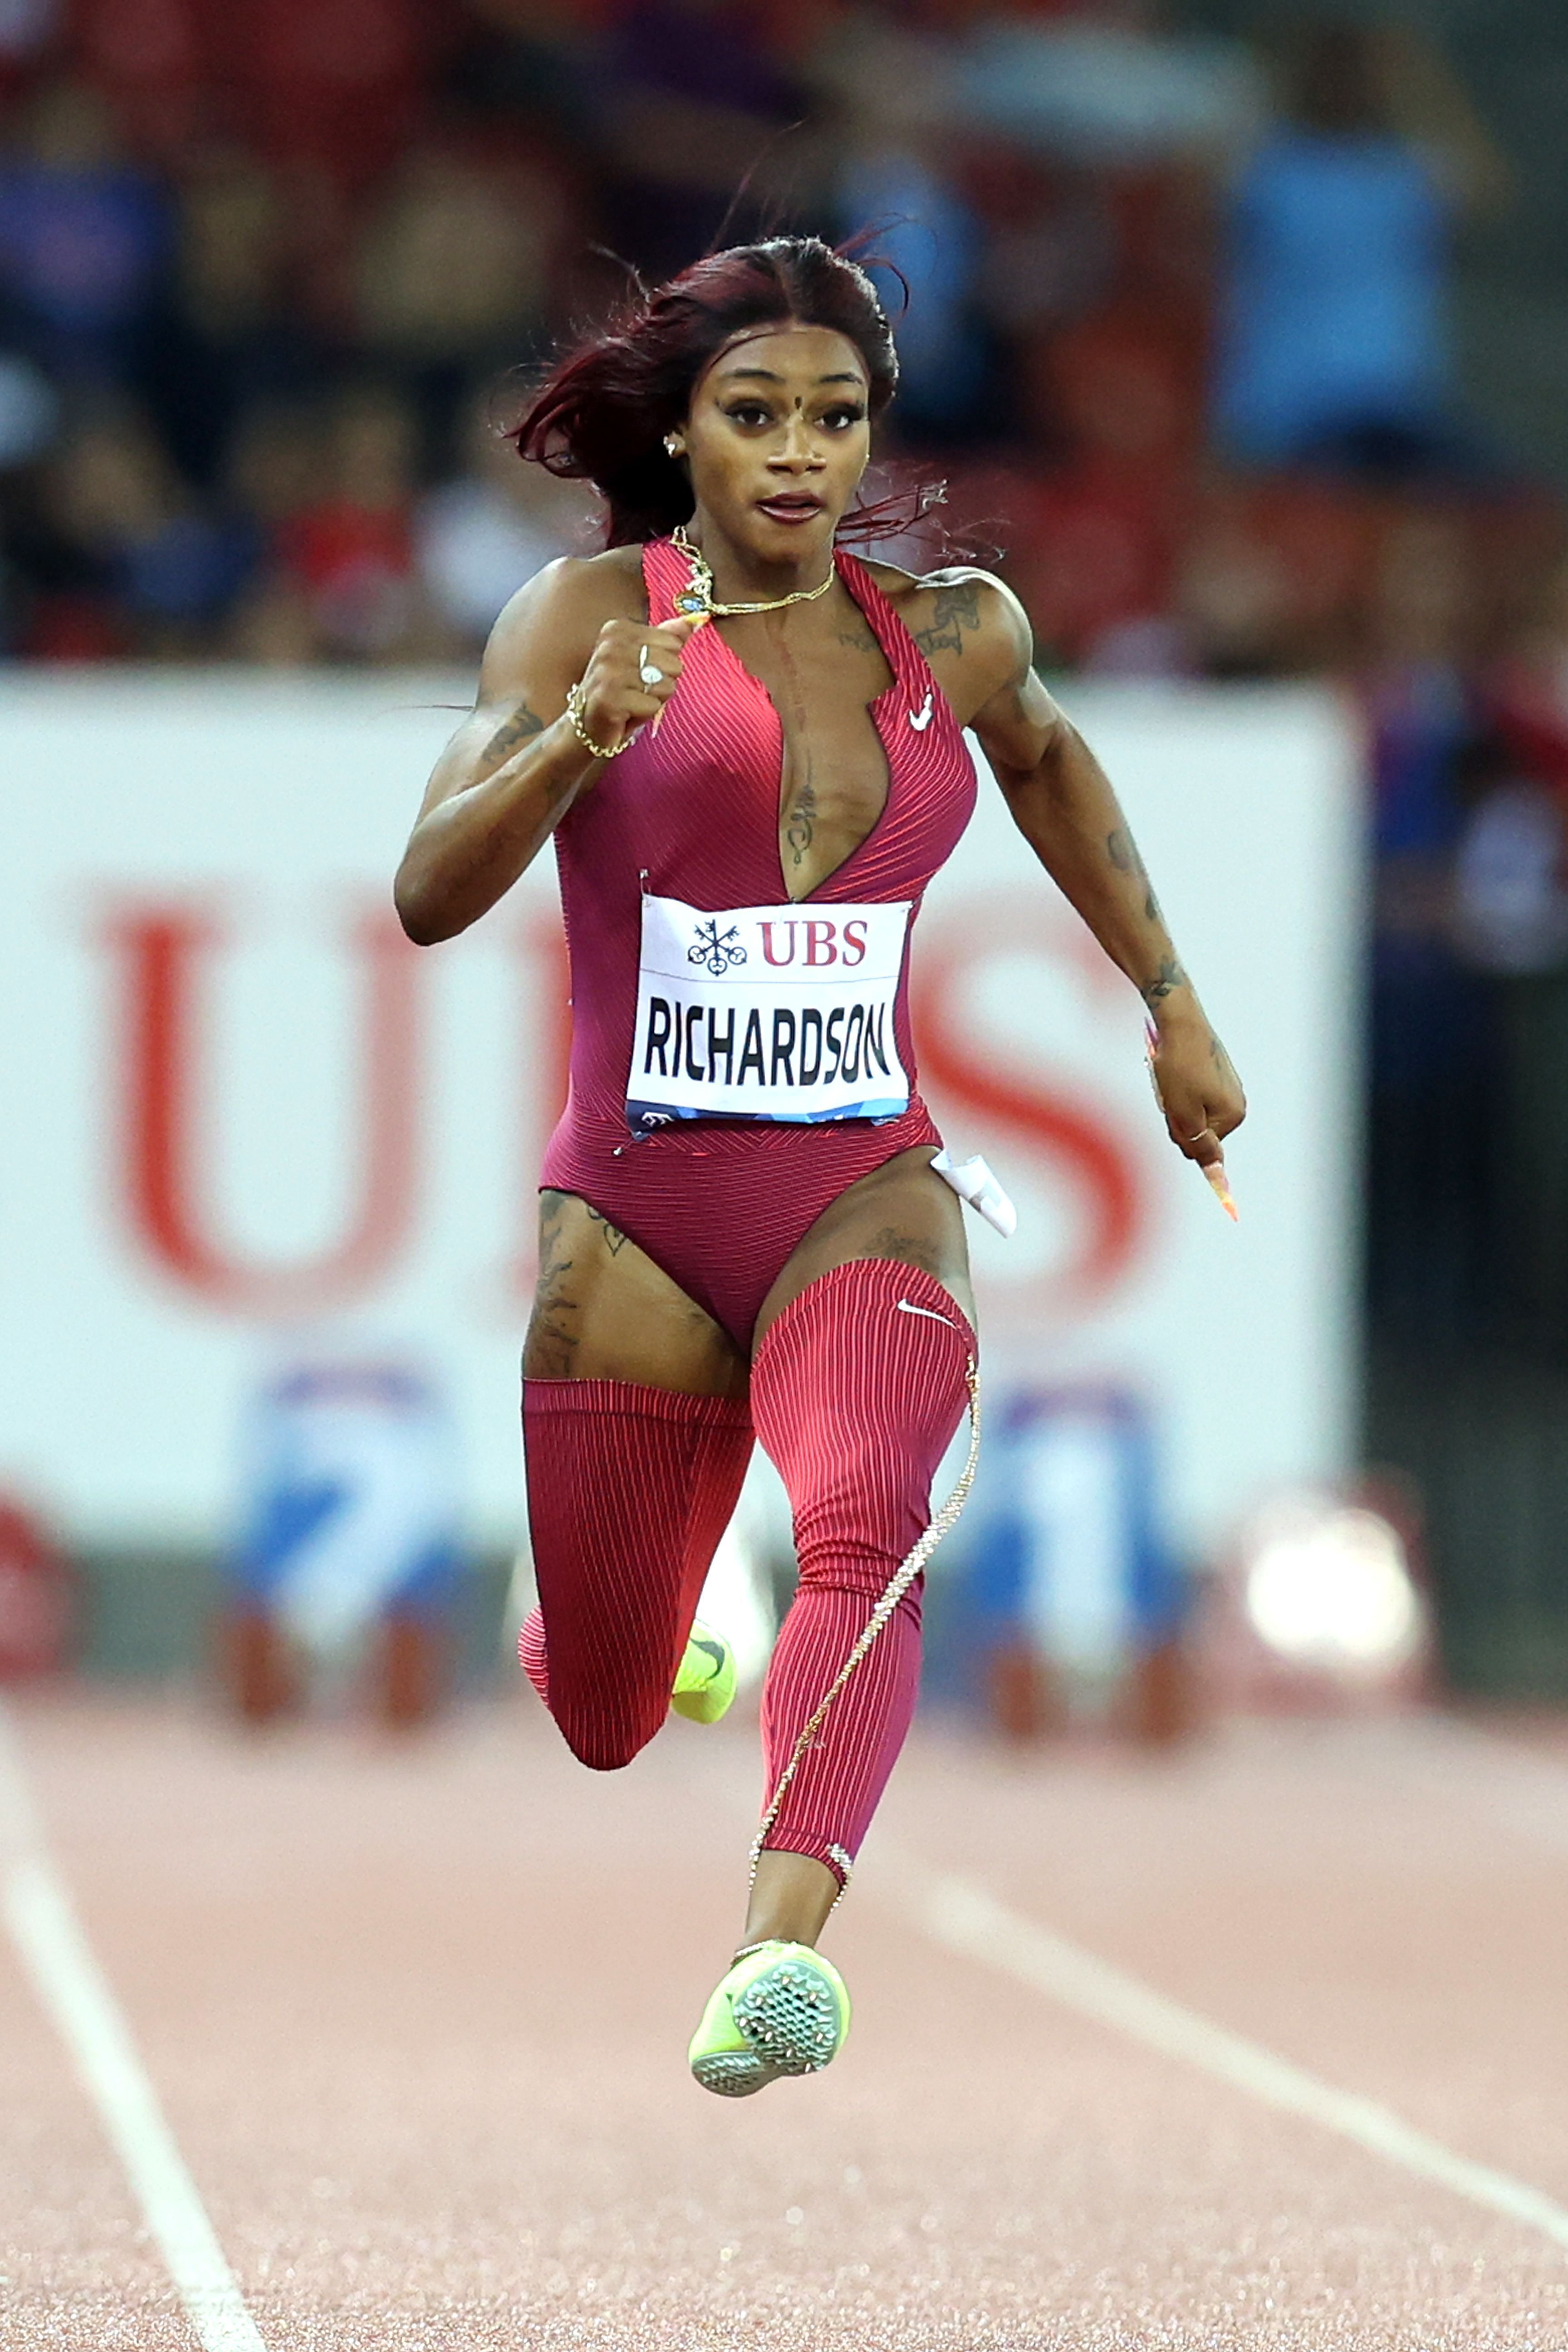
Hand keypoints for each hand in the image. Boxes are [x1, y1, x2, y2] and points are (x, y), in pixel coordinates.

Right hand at [576, 615, 697, 752]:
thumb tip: (696, 619)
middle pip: (672, 664)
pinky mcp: (609, 699)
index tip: (639, 673)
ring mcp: (608, 672)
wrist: (587, 725)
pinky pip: (652, 706)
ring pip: (665, 686)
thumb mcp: (643, 658)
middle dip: (661, 684)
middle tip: (637, 691)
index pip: (673, 643)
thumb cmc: (619, 691)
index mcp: (618, 629)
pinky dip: (644, 715)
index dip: (663, 664)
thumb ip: (668, 637)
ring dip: (654, 700)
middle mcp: (610, 646)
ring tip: (632, 702)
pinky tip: (626, 715)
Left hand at [1147, 1003, 1245, 1169]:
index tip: (1176, 1111)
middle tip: (1171, 1093)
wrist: (1179, 1021)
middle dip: (1179, 1119)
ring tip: (1171, 1079)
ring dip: (1177, 1103)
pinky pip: (1193, 1092)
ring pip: (1193, 1111)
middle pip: (1199, 1129)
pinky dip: (1179, 1087)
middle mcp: (1237, 1102)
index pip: (1203, 1147)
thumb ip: (1199, 1145)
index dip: (1182, 1135)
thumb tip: (1216, 1174)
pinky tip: (1174, 1070)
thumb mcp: (1183, 1114)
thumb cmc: (1179, 1066)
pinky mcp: (1216, 1071)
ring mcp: (1228, 1085)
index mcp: (1233, 1115)